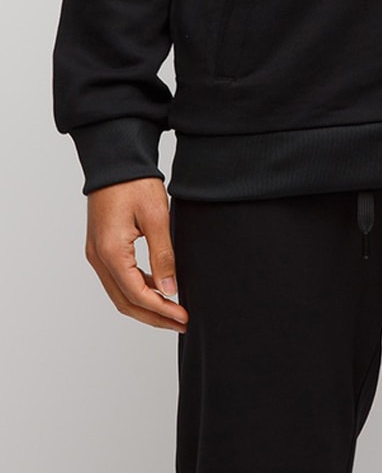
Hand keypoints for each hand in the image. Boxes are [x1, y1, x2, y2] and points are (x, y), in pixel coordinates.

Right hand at [85, 177, 188, 332]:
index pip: (136, 295)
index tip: (183, 316)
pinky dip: (137, 289)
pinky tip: (159, 289)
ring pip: (119, 294)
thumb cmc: (135, 183)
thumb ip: (163, 256)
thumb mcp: (156, 218)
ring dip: (145, 306)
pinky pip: (117, 279)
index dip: (161, 310)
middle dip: (154, 316)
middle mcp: (98, 258)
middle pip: (125, 302)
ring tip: (173, 311)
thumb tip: (170, 290)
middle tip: (181, 322)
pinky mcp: (100, 248)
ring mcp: (96, 254)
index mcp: (111, 252)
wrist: (116, 161)